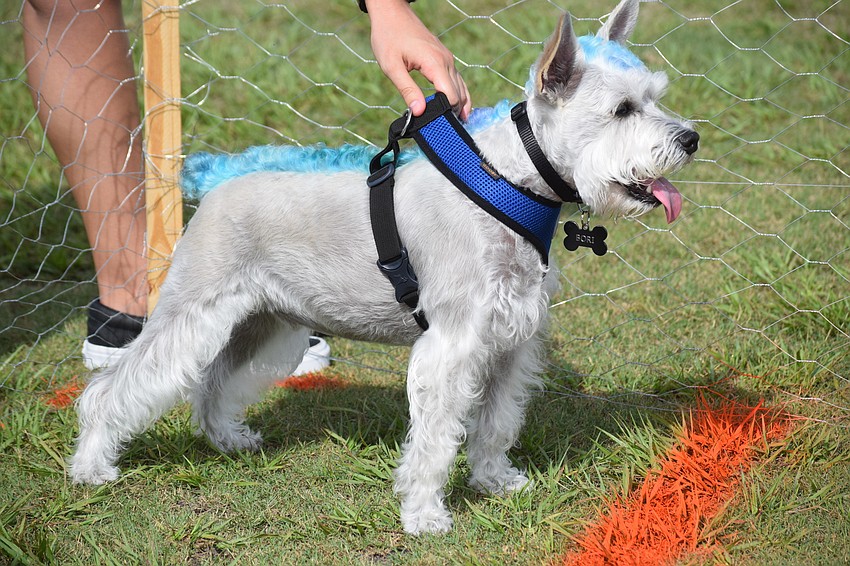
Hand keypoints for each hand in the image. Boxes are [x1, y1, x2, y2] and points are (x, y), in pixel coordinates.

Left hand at [365, 0, 470, 119]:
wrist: (392, 13)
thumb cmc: (388, 37)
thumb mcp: (392, 67)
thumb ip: (407, 90)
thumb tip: (418, 112)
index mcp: (434, 63)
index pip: (450, 96)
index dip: (446, 114)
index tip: (437, 128)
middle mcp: (446, 61)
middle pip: (459, 94)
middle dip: (453, 113)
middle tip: (444, 133)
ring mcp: (447, 58)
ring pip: (461, 87)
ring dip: (459, 106)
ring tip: (454, 126)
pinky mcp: (444, 58)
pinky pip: (456, 80)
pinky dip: (457, 95)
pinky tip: (456, 108)